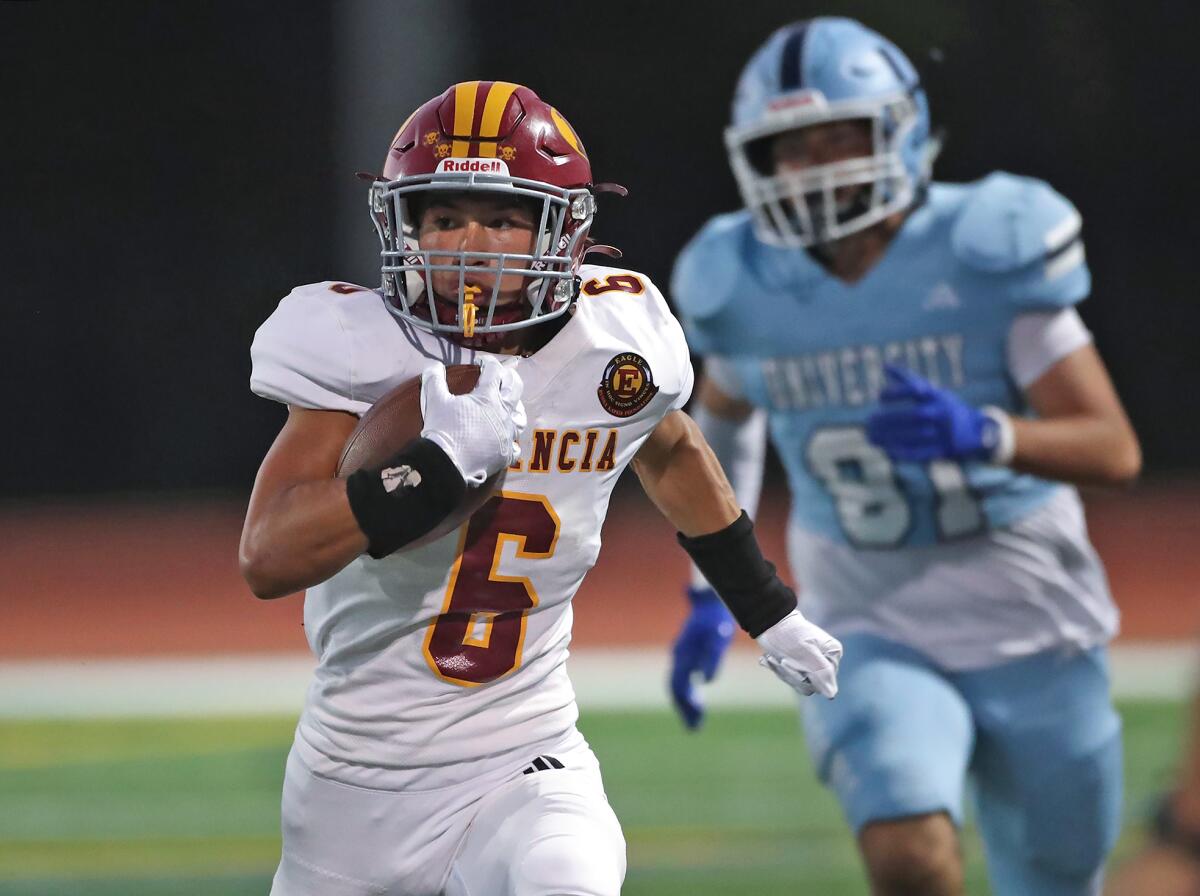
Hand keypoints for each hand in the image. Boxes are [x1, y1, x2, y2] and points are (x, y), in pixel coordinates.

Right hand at [420, 356, 525, 483]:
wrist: (446, 463)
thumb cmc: (442, 429)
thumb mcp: (434, 400)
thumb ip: (434, 378)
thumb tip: (433, 363)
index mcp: (487, 397)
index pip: (494, 371)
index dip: (488, 362)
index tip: (480, 362)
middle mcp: (503, 413)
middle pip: (515, 388)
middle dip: (509, 377)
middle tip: (501, 376)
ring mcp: (507, 434)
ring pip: (520, 416)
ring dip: (515, 408)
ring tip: (509, 406)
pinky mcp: (506, 453)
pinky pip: (515, 446)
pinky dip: (512, 441)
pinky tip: (506, 439)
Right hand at [669, 586, 735, 728]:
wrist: (711, 603)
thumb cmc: (716, 621)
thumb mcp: (718, 638)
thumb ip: (713, 659)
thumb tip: (707, 681)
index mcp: (683, 655)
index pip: (679, 685)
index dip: (686, 703)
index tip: (696, 719)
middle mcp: (679, 657)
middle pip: (676, 689)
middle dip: (684, 709)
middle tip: (694, 728)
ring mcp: (681, 655)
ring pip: (678, 685)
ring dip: (685, 704)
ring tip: (695, 722)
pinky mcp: (687, 654)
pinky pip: (683, 678)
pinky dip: (688, 693)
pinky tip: (697, 702)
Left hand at [755, 609, 841, 698]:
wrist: (768, 621)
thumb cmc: (787, 634)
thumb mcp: (804, 653)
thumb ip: (821, 672)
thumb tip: (831, 695)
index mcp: (832, 654)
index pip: (824, 684)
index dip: (804, 677)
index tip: (786, 662)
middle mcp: (825, 660)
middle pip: (811, 685)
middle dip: (791, 675)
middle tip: (779, 659)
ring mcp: (812, 663)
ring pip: (799, 683)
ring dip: (781, 672)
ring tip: (771, 657)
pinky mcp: (798, 664)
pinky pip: (790, 678)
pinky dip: (777, 669)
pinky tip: (769, 658)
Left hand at [866, 364, 999, 462]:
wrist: (977, 432)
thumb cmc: (945, 407)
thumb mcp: (931, 391)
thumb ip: (907, 379)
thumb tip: (884, 365)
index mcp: (938, 396)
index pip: (918, 391)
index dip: (899, 392)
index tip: (879, 396)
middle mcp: (942, 413)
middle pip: (916, 415)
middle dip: (891, 419)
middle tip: (869, 421)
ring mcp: (945, 433)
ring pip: (916, 435)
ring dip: (891, 437)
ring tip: (871, 437)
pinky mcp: (944, 450)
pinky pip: (922, 453)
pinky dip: (904, 452)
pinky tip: (886, 451)